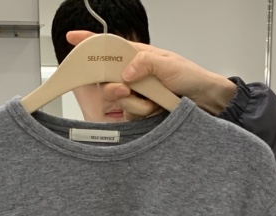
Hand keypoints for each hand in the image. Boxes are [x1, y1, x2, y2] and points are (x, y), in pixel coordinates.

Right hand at [66, 32, 236, 118]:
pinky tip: (155, 111)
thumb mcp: (167, 64)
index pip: (108, 47)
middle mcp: (132, 76)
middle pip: (106, 80)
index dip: (89, 42)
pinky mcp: (139, 113)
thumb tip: (125, 72)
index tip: (72, 38)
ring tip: (152, 101)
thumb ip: (144, 63)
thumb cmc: (189, 76)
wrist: (204, 100)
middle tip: (126, 90)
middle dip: (113, 88)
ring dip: (134, 103)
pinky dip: (141, 114)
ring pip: (118, 101)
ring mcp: (135, 95)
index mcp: (136, 57)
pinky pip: (129, 116)